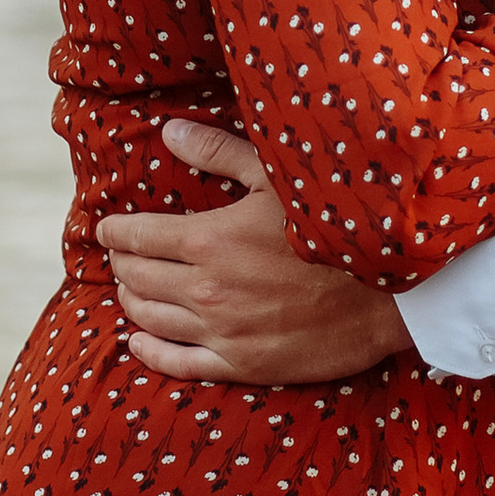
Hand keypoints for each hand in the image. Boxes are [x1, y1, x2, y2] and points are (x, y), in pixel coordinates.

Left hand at [97, 121, 411, 383]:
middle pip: (138, 277)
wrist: (387, 292)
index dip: (116, 230)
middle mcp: (206, 290)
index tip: (107, 227)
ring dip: (131, 301)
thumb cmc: (332, 222)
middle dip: (121, 262)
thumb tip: (168, 131)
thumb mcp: (275, 176)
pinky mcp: (242, 364)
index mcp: (209, 239)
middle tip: (118, 254)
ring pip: (151, 319)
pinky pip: (179, 364)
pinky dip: (150, 354)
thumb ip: (216, 152)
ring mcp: (222, 332)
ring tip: (127, 287)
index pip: (139, 235)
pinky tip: (138, 343)